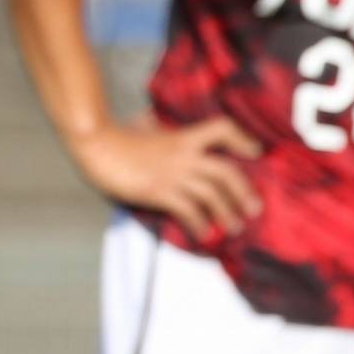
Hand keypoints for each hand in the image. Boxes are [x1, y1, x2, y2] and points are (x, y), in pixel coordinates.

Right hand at [68, 115, 262, 242]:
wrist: (97, 145)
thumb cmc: (116, 135)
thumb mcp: (140, 125)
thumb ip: (151, 124)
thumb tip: (149, 120)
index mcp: (183, 136)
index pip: (222, 129)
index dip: (243, 139)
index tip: (255, 152)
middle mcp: (184, 155)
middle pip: (226, 172)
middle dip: (244, 192)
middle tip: (254, 209)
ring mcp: (173, 174)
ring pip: (212, 195)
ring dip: (227, 213)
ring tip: (234, 227)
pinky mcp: (159, 192)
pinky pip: (188, 211)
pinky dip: (200, 224)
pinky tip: (203, 233)